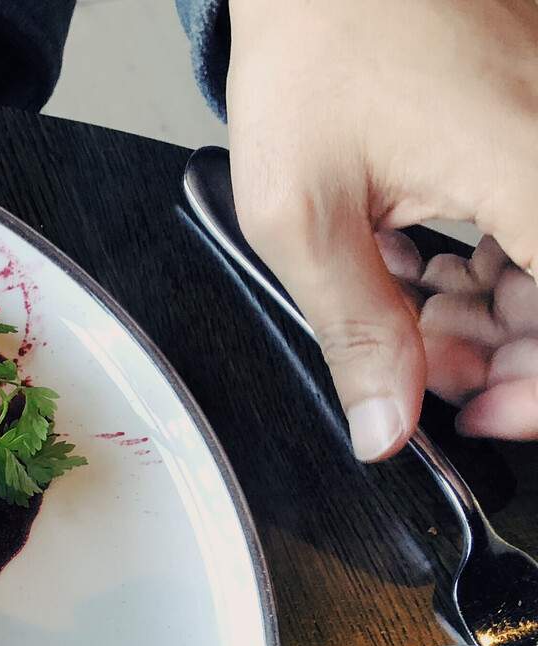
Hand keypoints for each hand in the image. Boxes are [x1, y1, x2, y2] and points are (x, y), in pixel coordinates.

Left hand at [227, 0, 537, 459]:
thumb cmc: (317, 44)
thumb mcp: (306, 210)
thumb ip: (355, 327)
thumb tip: (385, 425)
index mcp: (532, 169)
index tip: (480, 413)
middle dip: (510, 354)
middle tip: (426, 369)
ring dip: (500, 311)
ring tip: (414, 311)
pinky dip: (502, 257)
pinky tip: (433, 267)